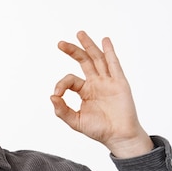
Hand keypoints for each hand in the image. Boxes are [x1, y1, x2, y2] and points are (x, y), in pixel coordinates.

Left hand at [50, 31, 152, 157]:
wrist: (119, 136)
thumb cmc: (99, 130)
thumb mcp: (76, 121)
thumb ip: (62, 110)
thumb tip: (52, 97)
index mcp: (85, 91)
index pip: (70, 80)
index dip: (61, 84)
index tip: (57, 94)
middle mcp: (96, 83)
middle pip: (84, 61)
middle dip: (73, 51)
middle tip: (60, 43)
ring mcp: (108, 81)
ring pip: (98, 59)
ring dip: (89, 46)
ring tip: (79, 34)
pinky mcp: (119, 83)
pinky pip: (114, 64)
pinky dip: (110, 52)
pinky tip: (105, 41)